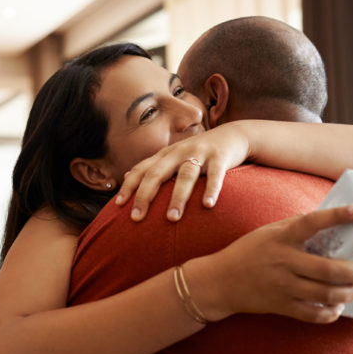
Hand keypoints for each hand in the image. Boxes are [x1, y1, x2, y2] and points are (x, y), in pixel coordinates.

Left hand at [114, 123, 250, 221]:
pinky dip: (211, 190)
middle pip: (157, 174)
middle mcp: (178, 152)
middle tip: (136, 218)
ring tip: (171, 219)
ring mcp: (199, 153)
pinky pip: (215, 175)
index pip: (141, 170)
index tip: (118, 206)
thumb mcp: (173, 156)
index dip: (128, 186)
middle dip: (145, 196)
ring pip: (185, 176)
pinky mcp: (220, 157)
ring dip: (177, 197)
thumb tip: (126, 175)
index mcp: (165, 155)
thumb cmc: (198, 152)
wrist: (234, 135)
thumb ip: (152, 166)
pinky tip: (207, 205)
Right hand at [193, 205, 352, 323]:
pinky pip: (313, 314)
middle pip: (328, 269)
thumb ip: (295, 227)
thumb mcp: (268, 233)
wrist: (219, 281)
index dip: (337, 216)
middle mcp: (282, 261)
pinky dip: (330, 313)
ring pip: (326, 294)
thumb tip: (330, 222)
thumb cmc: (247, 252)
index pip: (311, 223)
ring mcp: (282, 286)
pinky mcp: (280, 305)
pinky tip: (338, 307)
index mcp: (280, 237)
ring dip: (349, 293)